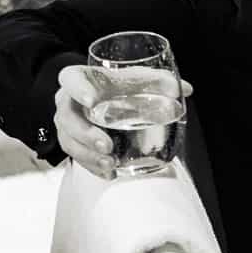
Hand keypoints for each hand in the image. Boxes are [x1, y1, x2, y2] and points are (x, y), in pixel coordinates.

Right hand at [54, 63, 192, 180]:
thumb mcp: (134, 79)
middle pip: (67, 118)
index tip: (92, 101)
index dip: (78, 89)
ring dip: (88, 156)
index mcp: (79, 80)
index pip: (71, 79)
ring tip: (110, 164)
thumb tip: (185, 89)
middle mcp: (68, 102)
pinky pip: (77, 158)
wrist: (101, 97)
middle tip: (107, 145)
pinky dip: (93, 167)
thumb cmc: (116, 85)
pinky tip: (109, 173)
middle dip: (85, 134)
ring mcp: (68, 125)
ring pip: (69, 141)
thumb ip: (158, 81)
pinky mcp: (73, 143)